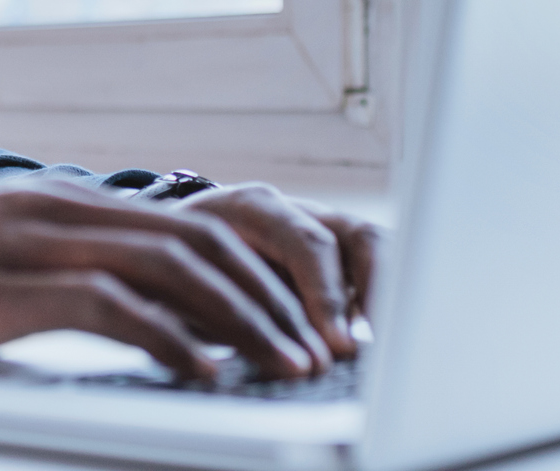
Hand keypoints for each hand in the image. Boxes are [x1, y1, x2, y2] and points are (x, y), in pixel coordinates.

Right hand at [0, 179, 336, 383]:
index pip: (184, 226)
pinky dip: (172, 342)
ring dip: (242, 323)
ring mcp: (28, 242)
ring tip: (284, 365)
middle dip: (270, 299)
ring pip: (170, 271)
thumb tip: (119, 314)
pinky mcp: (0, 289)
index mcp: (54, 202)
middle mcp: (53, 208)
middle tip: (316, 349)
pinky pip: (110, 309)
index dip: (253, 273)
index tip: (295, 319)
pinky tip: (204, 375)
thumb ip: (48, 272)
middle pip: (197, 242)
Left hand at [178, 183, 382, 360]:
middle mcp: (294, 212)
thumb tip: (225, 352)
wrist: (168, 242)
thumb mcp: (175, 282)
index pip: (305, 243)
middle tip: (367, 351)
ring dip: (387, 297)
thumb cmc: (171, 266)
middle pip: (354, 237)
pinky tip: (383, 345)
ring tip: (391, 348)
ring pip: (374, 249)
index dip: (325, 295)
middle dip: (370, 295)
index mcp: (251, 207)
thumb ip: (202, 310)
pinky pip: (375, 271)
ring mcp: (320, 229)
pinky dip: (384, 303)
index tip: (336, 345)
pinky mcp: (335, 258)